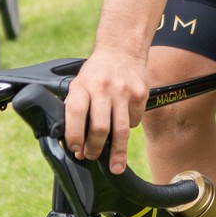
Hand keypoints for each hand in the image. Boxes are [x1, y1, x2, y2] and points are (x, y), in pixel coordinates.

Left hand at [64, 46, 148, 173]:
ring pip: (121, 130)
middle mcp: (103, 88)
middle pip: (100, 128)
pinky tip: (123, 122)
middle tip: (92, 156)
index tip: (76, 150)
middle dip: (95, 148)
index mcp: (83, 85)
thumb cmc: (96, 73)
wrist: (122, 49)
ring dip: (117, 153)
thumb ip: (76, 111)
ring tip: (115, 166)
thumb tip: (77, 145)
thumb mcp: (79, 84)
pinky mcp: (140, 94)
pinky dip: (128, 127)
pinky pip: (134, 121)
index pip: (76, 113)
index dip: (75, 135)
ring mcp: (124, 91)